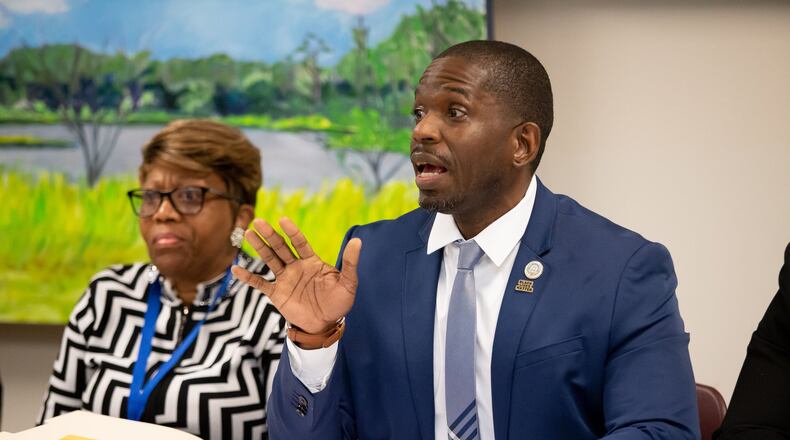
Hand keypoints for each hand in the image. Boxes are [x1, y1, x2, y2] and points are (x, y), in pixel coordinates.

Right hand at [231, 217, 361, 334]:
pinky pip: (260, 283)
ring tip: (248, 233)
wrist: (325, 325)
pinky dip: (248, 277)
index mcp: (312, 262)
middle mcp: (296, 267)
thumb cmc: (338, 303)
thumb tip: (358, 241)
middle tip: (258, 221)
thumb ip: (350, 263)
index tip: (283, 220)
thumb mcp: (348, 283)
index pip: (300, 243)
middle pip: (281, 247)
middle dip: (270, 234)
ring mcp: (285, 279)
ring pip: (269, 259)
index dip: (292, 232)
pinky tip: (235, 269)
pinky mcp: (277, 294)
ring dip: (259, 247)